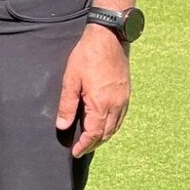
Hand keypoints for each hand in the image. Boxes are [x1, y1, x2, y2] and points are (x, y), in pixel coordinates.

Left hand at [56, 24, 131, 157]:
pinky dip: (112, 125)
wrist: (108, 38)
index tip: (75, 152)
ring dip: (104, 136)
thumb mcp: (70, 80)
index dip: (84, 145)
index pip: (94, 133)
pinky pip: (121, 117)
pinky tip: (104, 123)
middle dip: (94, 143)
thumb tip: (63, 126)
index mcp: (101, 104)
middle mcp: (116, 105)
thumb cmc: (87, 56)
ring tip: (91, 139)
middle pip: (107, 133)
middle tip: (81, 148)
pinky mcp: (126, 93)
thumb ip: (67, 105)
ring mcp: (124, 99)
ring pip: (116, 126)